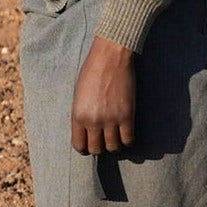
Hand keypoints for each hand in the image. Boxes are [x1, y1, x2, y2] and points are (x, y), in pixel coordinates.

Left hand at [71, 36, 136, 153]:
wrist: (110, 57)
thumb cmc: (92, 72)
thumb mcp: (78, 95)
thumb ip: (81, 114)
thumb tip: (86, 131)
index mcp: (78, 115)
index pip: (79, 145)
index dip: (84, 148)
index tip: (89, 146)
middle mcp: (93, 121)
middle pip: (96, 149)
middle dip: (99, 147)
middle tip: (103, 140)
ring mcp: (111, 120)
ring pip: (113, 147)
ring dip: (114, 144)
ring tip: (115, 137)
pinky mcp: (127, 116)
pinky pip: (128, 139)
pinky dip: (128, 140)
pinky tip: (126, 133)